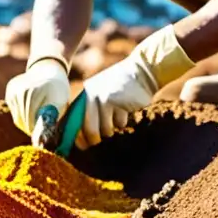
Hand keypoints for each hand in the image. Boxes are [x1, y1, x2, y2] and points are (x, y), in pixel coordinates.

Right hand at [5, 58, 70, 134]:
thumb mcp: (59, 104)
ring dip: (26, 122)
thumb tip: (40, 140)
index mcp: (36, 93)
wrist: (49, 70)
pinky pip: (14, 110)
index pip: (31, 122)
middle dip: (31, 129)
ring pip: (17, 118)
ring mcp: (14, 89)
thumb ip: (49, 120)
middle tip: (40, 131)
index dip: (37, 132)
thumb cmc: (58, 91)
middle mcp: (22, 90)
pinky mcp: (10, 89)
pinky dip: (21, 114)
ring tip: (37, 120)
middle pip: (22, 121)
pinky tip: (30, 108)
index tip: (42, 137)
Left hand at [77, 24, 193, 149]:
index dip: (77, 135)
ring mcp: (106, 99)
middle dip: (94, 140)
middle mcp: (93, 96)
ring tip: (118, 116)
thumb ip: (92, 109)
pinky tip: (127, 110)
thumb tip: (83, 138)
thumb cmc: (121, 87)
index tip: (81, 146)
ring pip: (106, 129)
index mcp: (86, 94)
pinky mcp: (120, 104)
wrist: (142, 71)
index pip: (76, 119)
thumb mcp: (102, 91)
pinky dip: (123, 122)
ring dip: (113, 129)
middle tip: (98, 143)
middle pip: (90, 128)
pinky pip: (120, 123)